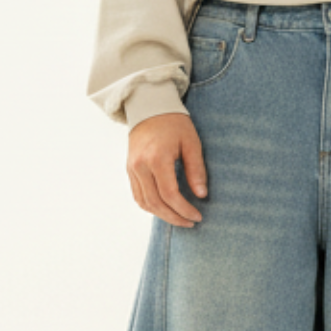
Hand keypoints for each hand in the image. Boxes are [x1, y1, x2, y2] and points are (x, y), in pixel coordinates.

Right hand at [127, 112, 207, 226]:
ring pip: (144, 202)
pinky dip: (150, 206)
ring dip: (161, 215)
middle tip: (190, 222)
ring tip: (179, 218)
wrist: (149, 108)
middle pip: (155, 203)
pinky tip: (164, 209)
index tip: (197, 216)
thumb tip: (201, 195)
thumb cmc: (174, 124)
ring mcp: (132, 168)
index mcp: (157, 158)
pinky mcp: (129, 169)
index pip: (170, 194)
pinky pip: (137, 195)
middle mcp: (140, 166)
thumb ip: (196, 170)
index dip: (184, 209)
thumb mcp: (191, 143)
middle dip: (174, 217)